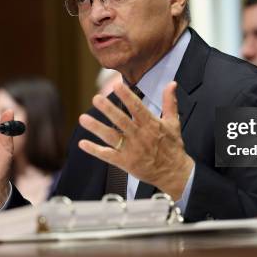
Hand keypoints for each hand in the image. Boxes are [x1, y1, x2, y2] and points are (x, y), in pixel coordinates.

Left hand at [78, 81, 193, 199]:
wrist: (174, 172)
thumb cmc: (172, 146)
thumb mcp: (173, 122)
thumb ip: (169, 102)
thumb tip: (172, 83)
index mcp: (151, 125)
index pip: (137, 108)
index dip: (127, 96)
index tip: (117, 85)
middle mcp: (140, 136)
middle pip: (121, 121)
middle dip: (108, 109)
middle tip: (96, 98)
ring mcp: (131, 150)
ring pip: (111, 137)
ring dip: (96, 127)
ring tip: (83, 118)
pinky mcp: (125, 163)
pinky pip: (108, 155)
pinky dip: (95, 150)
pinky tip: (83, 143)